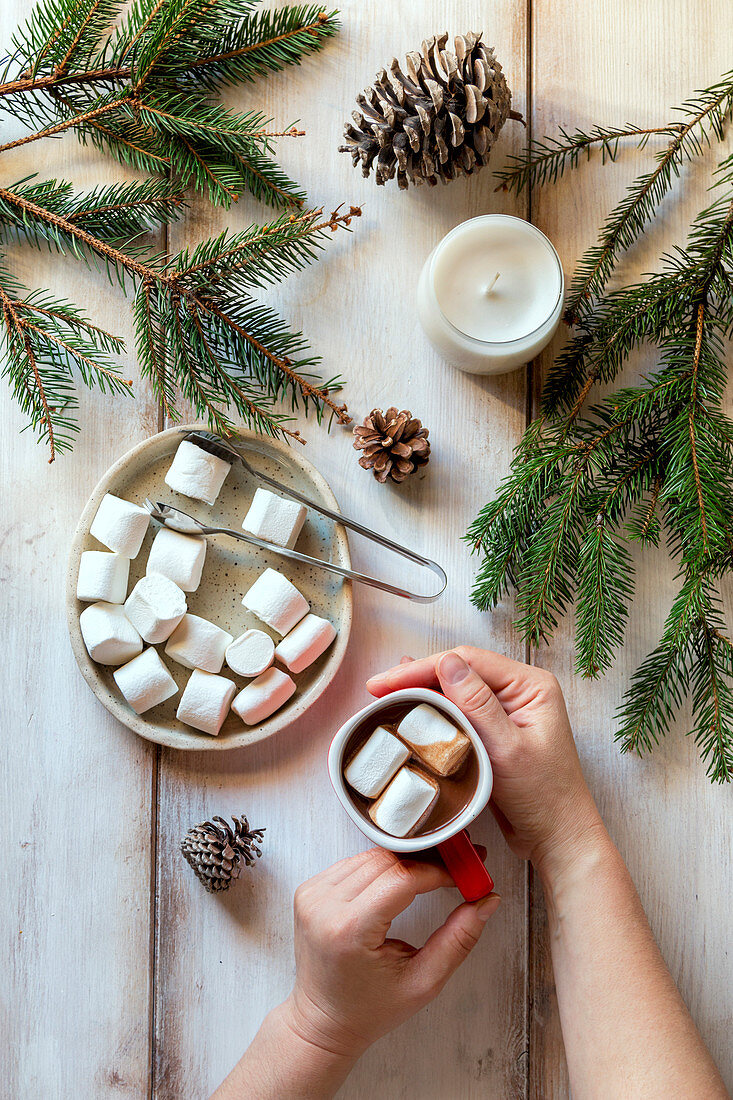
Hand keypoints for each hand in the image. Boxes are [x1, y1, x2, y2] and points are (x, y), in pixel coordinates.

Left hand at [284, 847, 500, 1060]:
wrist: (323, 1020)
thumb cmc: (369, 1009)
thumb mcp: (423, 982)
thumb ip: (458, 940)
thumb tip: (486, 902)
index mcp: (349, 930)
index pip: (402, 878)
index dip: (438, 871)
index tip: (461, 875)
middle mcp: (325, 906)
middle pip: (387, 860)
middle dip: (426, 861)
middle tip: (454, 869)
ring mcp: (313, 895)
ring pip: (371, 856)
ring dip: (403, 861)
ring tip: (431, 876)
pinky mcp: (307, 890)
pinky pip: (353, 862)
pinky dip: (379, 867)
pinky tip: (396, 882)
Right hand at [367, 648, 604, 873]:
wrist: (557, 838)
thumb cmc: (544, 797)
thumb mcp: (508, 749)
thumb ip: (477, 705)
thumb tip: (447, 663)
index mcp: (531, 686)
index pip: (469, 661)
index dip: (424, 667)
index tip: (388, 681)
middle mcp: (520, 691)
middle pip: (460, 671)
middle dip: (417, 678)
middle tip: (378, 689)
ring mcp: (507, 710)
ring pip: (456, 691)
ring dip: (422, 693)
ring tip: (386, 696)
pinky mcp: (495, 730)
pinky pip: (459, 712)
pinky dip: (433, 712)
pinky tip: (410, 710)